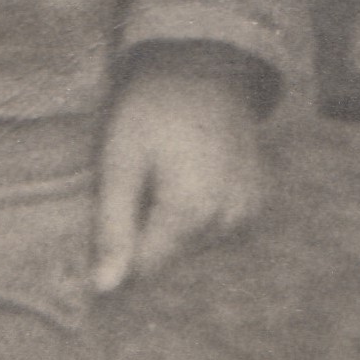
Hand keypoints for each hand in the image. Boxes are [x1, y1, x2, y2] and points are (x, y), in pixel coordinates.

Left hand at [92, 51, 267, 294]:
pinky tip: (189, 179)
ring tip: (165, 177)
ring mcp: (248, 212)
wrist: (204, 68)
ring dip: (174, 227)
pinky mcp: (256, 202)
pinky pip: (218, 230)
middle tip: (138, 186)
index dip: (120, 253)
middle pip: (171, 260)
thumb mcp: (120, 163)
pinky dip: (199, 216)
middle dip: (148, 236)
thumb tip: (104, 290)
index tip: (111, 217)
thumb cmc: (152, 112)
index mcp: (192, 211)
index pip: (146, 271)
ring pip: (195, 247)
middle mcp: (228, 219)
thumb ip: (113, 229)